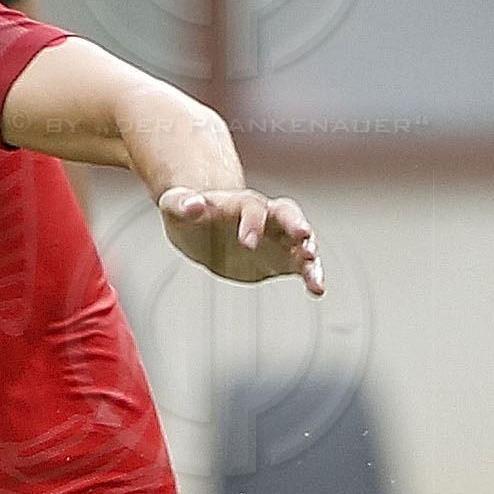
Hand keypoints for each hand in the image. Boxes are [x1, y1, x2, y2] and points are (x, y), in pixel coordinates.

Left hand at [159, 186, 323, 293]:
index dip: (252, 221)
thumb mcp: (175, 205)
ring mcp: (276, 237)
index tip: (247, 242)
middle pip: (288, 215)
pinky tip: (317, 290)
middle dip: (297, 225)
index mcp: (241, 203)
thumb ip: (181, 203)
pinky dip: (310, 276)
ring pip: (301, 242)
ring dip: (310, 256)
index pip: (252, 206)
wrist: (200, 229)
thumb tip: (193, 205)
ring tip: (314, 276)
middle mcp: (266, 217)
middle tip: (304, 237)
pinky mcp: (280, 260)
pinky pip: (301, 266)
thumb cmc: (188, 211)